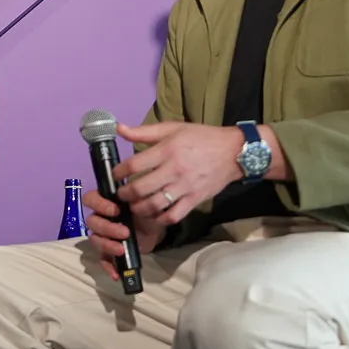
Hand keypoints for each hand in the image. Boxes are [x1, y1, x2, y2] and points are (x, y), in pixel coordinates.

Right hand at [82, 186, 163, 281]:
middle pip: (91, 222)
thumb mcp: (145, 204)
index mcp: (106, 202)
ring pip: (94, 239)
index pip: (90, 199)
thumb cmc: (147, 213)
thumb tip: (135, 200)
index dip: (99, 205)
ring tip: (121, 250)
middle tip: (125, 233)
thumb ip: (140, 201)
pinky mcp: (108, 251)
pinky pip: (102, 259)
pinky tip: (116, 274)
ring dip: (106, 245)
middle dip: (107, 228)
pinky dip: (108, 267)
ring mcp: (102, 235)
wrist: (154, 229)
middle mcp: (100, 217)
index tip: (116, 211)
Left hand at [114, 121, 243, 229]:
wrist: (233, 151)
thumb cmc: (201, 138)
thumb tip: (118, 128)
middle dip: (124, 194)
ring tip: (133, 205)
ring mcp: (185, 187)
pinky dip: (160, 219)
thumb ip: (144, 131)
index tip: (115, 175)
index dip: (118, 172)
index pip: (134, 164)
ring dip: (138, 209)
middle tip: (120, 194)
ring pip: (154, 205)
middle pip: (140, 188)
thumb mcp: (173, 128)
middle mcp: (174, 170)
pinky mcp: (195, 200)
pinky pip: (173, 216)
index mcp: (167, 150)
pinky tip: (153, 215)